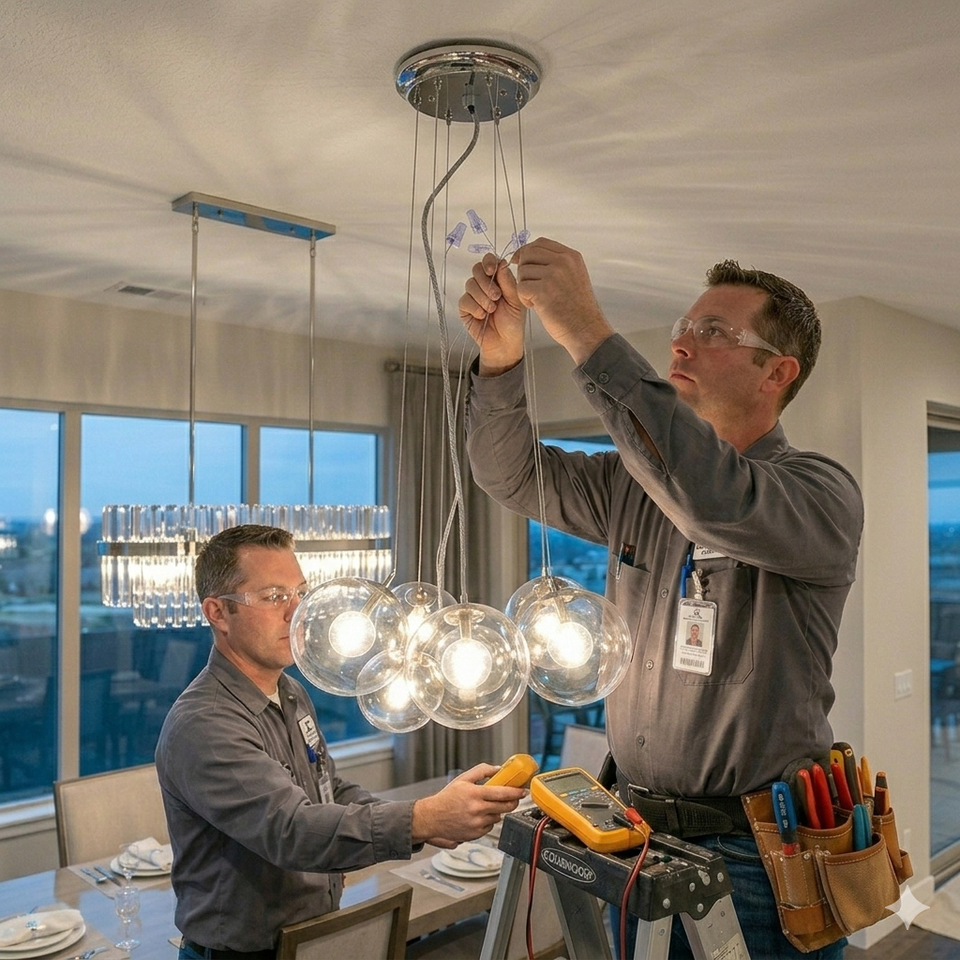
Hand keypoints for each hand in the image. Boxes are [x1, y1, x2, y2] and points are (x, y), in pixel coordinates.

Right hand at [411, 763, 525, 844]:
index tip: (523, 790)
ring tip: (486, 806)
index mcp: (475, 794)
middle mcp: (477, 809)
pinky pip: (490, 826)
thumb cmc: (446, 798)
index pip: (502, 793)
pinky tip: (479, 816)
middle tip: (514, 798)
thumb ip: (481, 771)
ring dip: (497, 811)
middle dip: (513, 801)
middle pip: (505, 806)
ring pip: (498, 816)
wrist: (432, 818)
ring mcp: (477, 823)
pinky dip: (488, 821)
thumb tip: (498, 769)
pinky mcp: (475, 834)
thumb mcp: (463, 779)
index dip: (516, 792)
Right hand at [459, 254, 525, 375]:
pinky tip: (482, 315)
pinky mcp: (465, 308)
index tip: (491, 270)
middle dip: (486, 282)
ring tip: (492, 310)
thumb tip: (502, 263)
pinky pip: (465, 300)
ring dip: (482, 297)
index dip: (488, 262)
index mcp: (499, 280)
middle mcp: (485, 285)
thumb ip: (509, 283)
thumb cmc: (513, 323)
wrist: (504, 343)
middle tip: (497, 296)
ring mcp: (474, 296)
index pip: (489, 261)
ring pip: (470, 284)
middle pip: (477, 269)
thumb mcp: (516, 302)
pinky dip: (474, 307)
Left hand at [511, 238, 614, 363]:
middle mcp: (563, 261)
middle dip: (523, 269)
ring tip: (537, 299)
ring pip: (523, 271)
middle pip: (528, 254)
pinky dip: (524, 299)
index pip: (540, 243)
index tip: (520, 261)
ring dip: (524, 286)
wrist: (586, 329)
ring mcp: (553, 275)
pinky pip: (521, 287)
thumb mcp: (574, 276)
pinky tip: (535, 306)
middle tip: (529, 285)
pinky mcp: (543, 290)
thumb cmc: (578, 308)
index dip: (526, 251)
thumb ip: (557, 264)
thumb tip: (530, 255)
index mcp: (571, 256)